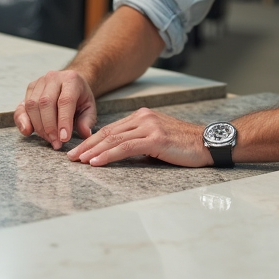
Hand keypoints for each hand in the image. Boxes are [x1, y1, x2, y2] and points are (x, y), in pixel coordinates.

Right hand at [15, 70, 96, 149]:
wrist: (70, 83)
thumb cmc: (80, 97)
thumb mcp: (90, 108)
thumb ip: (87, 120)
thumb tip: (85, 133)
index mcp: (71, 79)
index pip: (65, 101)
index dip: (63, 121)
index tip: (64, 138)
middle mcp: (53, 78)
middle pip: (46, 103)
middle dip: (49, 127)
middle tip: (56, 142)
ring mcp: (39, 82)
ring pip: (32, 105)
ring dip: (39, 126)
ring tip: (48, 139)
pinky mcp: (29, 89)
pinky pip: (22, 107)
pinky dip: (22, 121)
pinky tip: (28, 131)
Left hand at [66, 107, 212, 167]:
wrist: (207, 143)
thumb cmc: (184, 146)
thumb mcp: (157, 140)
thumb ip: (139, 143)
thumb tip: (120, 154)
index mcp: (142, 116)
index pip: (111, 129)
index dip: (92, 140)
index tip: (78, 150)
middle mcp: (143, 118)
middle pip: (108, 132)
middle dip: (87, 145)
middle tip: (71, 157)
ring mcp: (149, 127)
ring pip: (113, 139)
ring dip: (93, 151)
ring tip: (79, 160)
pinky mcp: (155, 139)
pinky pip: (125, 147)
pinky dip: (108, 155)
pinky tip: (96, 161)